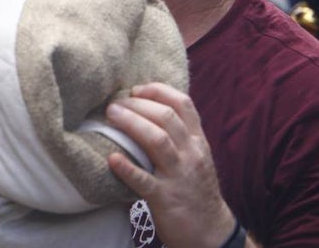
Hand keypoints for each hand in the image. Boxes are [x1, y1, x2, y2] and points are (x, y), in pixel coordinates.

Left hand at [105, 83, 234, 247]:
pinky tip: (111, 159)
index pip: (183, 104)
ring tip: (110, 116)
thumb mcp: (195, 156)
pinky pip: (145, 181)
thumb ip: (178, 134)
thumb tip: (144, 106)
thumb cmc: (194, 188)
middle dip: (138, 105)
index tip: (135, 89)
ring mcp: (179, 176)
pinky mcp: (166, 198)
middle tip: (114, 104)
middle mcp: (191, 155)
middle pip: (166, 118)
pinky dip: (127, 168)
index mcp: (197, 142)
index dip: (158, 91)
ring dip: (132, 124)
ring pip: (158, 141)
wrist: (211, 232)